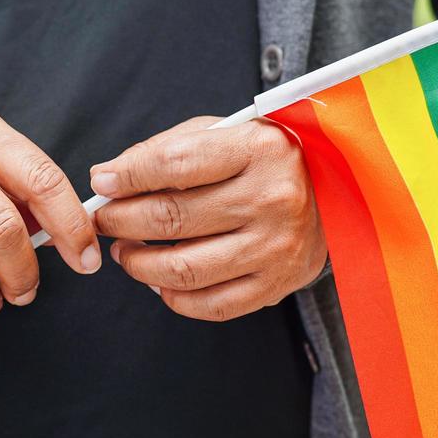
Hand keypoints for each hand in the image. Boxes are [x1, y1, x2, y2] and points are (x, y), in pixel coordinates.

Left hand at [90, 116, 326, 321]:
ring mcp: (275, 246)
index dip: (127, 176)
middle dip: (120, 221)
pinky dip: (173, 297)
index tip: (102, 182)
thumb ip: (168, 149)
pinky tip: (160, 280)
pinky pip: (211, 304)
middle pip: (171, 218)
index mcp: (258, 149)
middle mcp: (271, 198)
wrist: (335, 191)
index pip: (174, 164)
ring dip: (138, 264)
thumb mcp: (226, 133)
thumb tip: (108, 178)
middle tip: (103, 220)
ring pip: (184, 268)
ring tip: (124, 251)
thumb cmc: (264, 159)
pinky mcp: (277, 284)